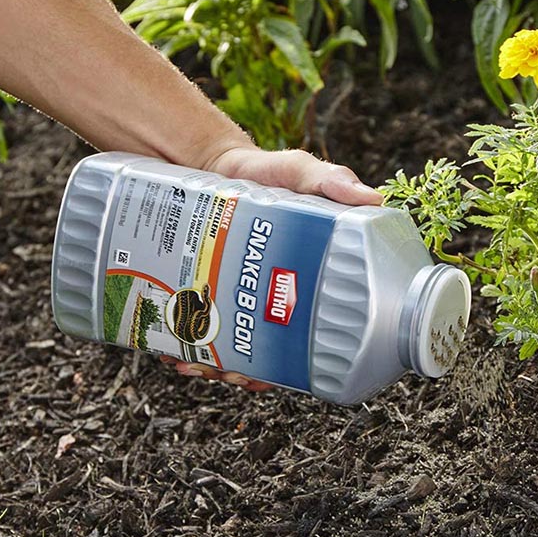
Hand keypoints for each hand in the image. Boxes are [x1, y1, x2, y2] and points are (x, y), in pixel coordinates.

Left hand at [162, 144, 381, 388]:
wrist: (208, 161)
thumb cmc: (264, 171)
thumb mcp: (297, 172)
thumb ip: (328, 181)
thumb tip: (371, 200)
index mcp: (296, 284)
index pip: (301, 338)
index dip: (286, 367)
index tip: (266, 374)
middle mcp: (264, 297)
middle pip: (259, 353)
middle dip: (240, 372)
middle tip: (225, 372)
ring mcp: (228, 295)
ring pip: (220, 347)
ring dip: (205, 365)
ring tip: (189, 364)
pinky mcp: (195, 287)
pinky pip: (187, 326)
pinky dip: (176, 342)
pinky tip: (165, 348)